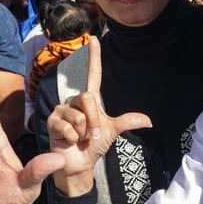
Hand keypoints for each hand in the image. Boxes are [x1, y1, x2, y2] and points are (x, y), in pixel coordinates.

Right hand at [46, 37, 151, 194]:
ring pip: (79, 115)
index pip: (93, 74)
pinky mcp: (52, 121)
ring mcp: (62, 110)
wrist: (80, 164)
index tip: (94, 39)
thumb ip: (128, 122)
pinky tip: (70, 141)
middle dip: (94, 121)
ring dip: (84, 132)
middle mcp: (75, 101)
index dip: (94, 57)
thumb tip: (149, 121)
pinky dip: (73, 138)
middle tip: (92, 136)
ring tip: (80, 138)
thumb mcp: (112, 131)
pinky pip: (68, 126)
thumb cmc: (94, 145)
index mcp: (89, 100)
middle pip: (88, 98)